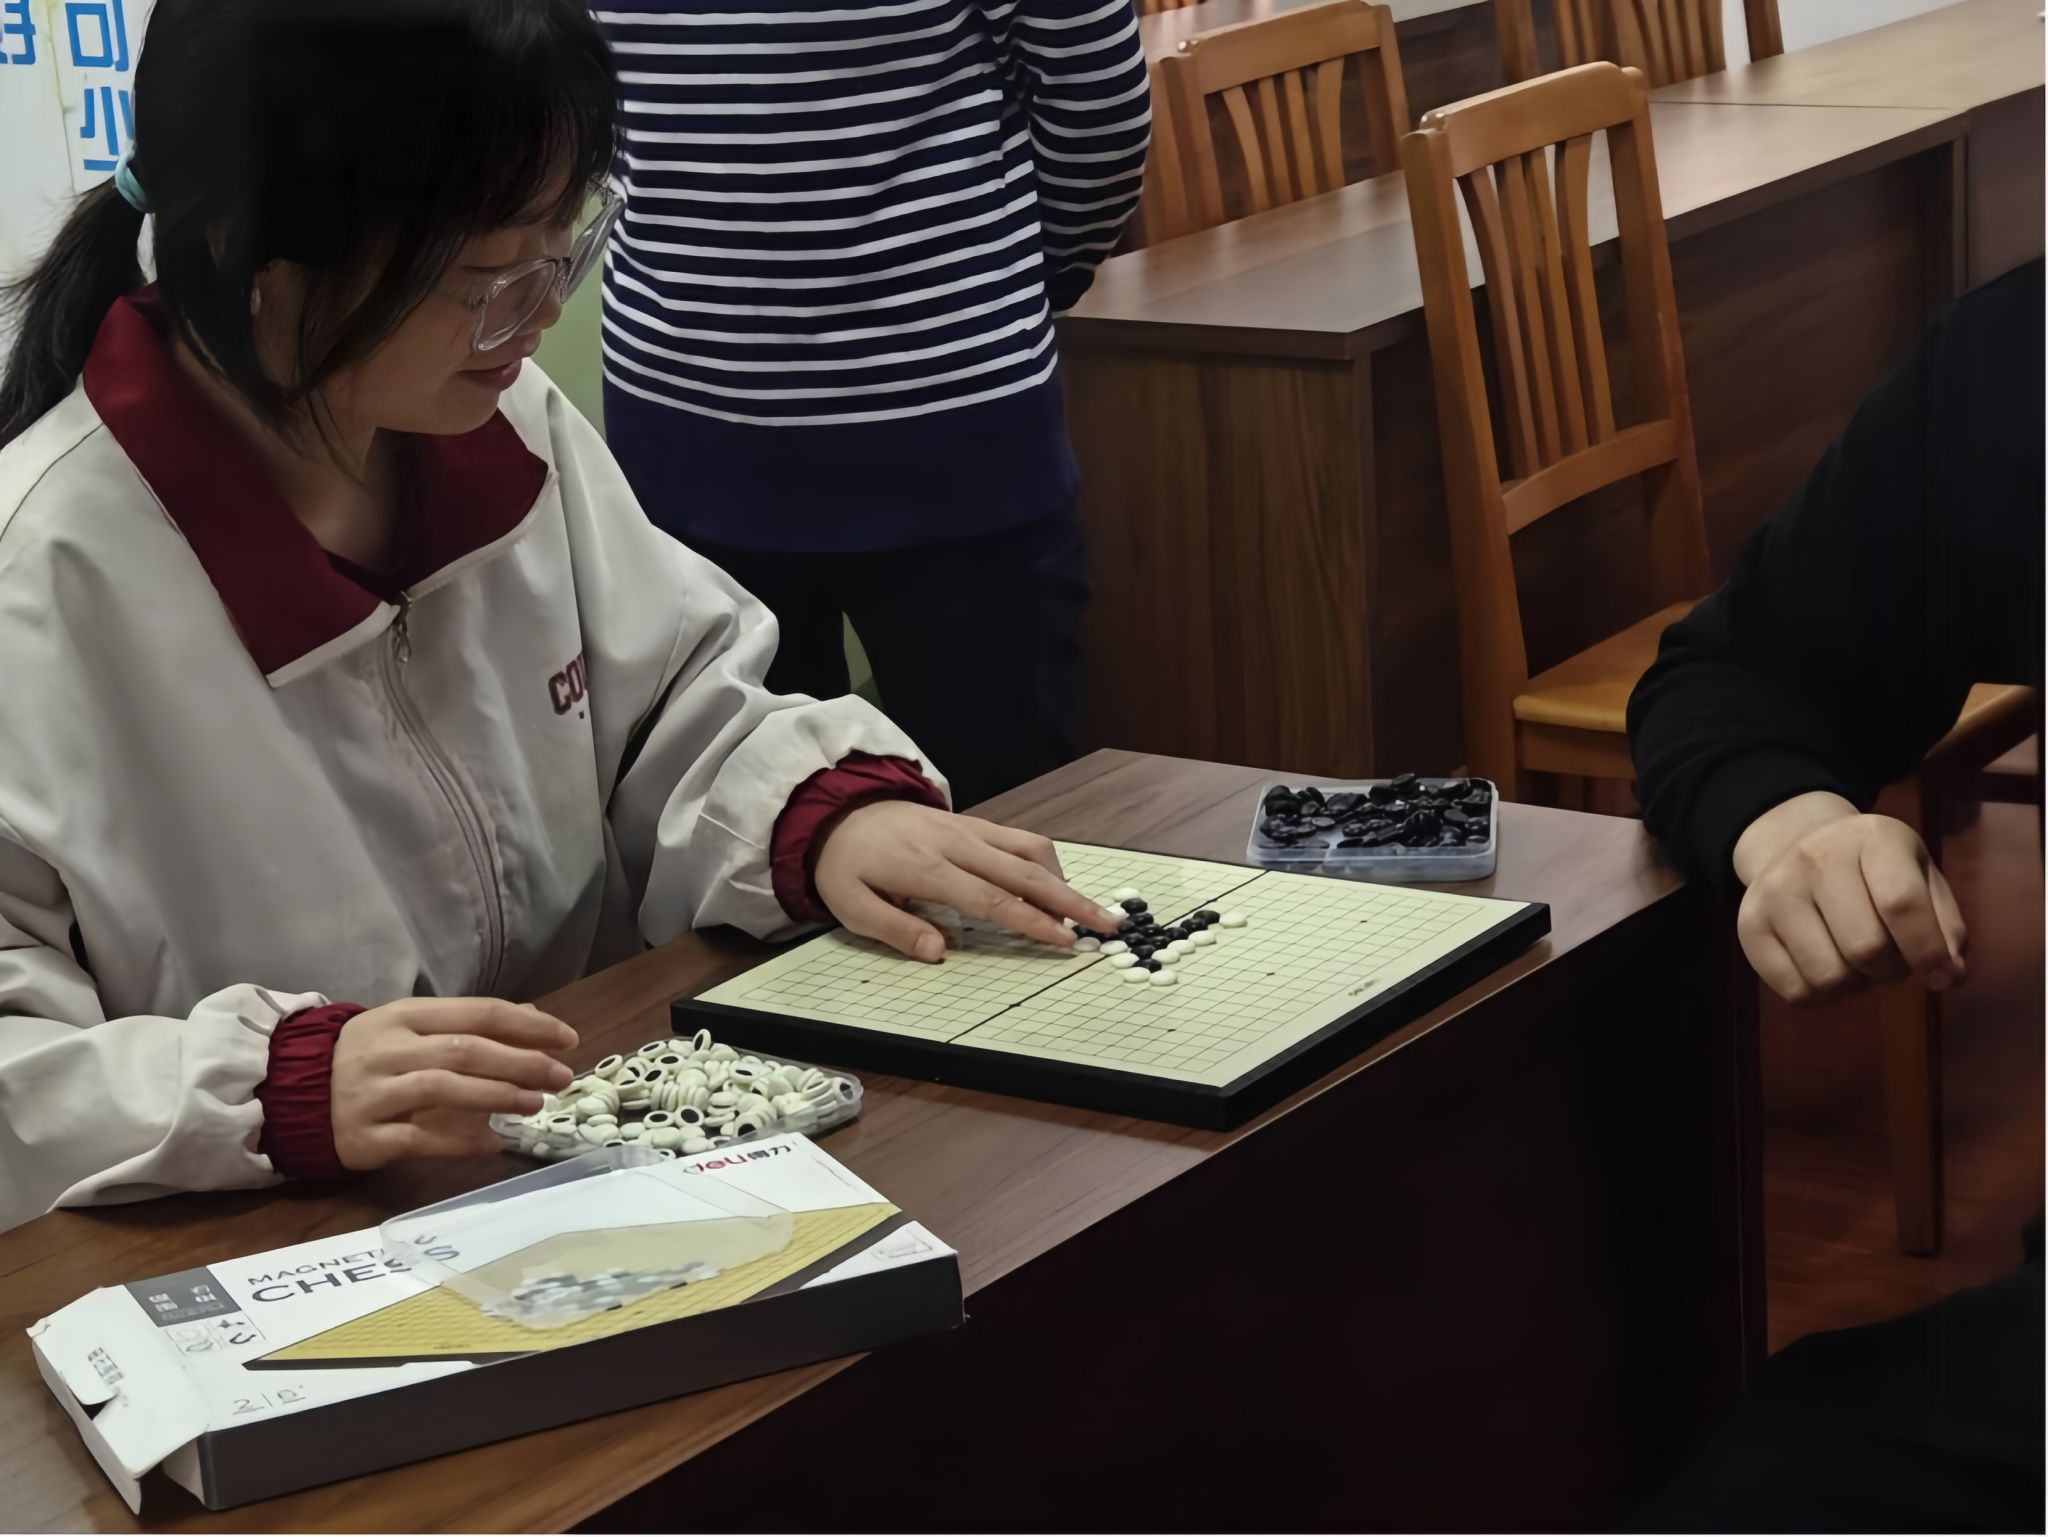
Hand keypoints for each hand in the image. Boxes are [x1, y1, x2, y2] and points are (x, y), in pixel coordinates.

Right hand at [330, 998, 578, 1169]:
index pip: (477, 1013)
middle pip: (465, 1050)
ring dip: (497, 1096)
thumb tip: (534, 1018)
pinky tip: (492, 1141)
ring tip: (534, 1104)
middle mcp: (387, 1050)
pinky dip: (460, 1140)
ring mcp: (372, 1093)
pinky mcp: (362, 1135)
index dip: (528, 1025)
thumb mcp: (409, 1028)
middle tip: (560, 1076)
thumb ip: (465, 1024)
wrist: (289, 1092)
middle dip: (522, 1062)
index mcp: (403, 1015)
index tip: (567, 1039)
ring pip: (443, 1089)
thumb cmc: (365, 1057)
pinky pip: (418, 1138)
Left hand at [813, 801, 1124, 961]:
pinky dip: (1046, 863)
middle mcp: (957, 845)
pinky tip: (1056, 886)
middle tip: (1105, 924)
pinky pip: (1020, 839)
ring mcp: (970, 830)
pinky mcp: (975, 824)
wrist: (841, 810)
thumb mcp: (852, 905)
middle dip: (1070, 901)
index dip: (1031, 921)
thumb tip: (937, 952)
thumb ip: (895, 929)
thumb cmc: (847, 865)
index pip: (991, 899)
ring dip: (1064, 880)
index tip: (1064, 940)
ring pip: (1031, 850)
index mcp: (927, 869)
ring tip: (1085, 911)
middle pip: (1025, 873)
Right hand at [1731, 791, 1966, 1004]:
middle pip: (1865, 946)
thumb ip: (1944, 924)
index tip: (1940, 977)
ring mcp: (1775, 890)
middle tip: (1891, 963)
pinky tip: (1826, 970)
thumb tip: (1948, 975)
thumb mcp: (1919, 876)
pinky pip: (1795, 991)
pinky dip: (1822, 996)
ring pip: (1828, 976)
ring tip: (1857, 966)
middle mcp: (1816, 857)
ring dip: (1855, 987)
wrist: (1795, 842)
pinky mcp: (1749, 924)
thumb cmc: (1873, 869)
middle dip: (1891, 971)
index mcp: (1872, 837)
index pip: (1902, 903)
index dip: (1927, 951)